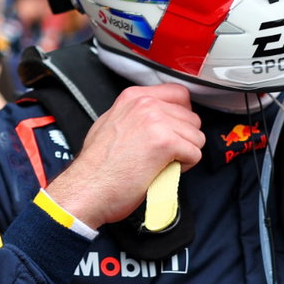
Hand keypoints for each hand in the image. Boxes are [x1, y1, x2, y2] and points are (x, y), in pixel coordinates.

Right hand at [45, 83, 204, 229]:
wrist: (87, 188)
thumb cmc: (96, 166)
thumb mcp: (110, 124)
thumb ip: (135, 115)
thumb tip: (158, 118)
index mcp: (134, 97)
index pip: (179, 94)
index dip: (182, 116)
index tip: (174, 131)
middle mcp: (146, 103)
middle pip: (191, 117)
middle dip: (184, 138)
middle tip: (164, 155)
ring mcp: (156, 121)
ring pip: (196, 136)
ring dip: (185, 154)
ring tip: (161, 163)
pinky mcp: (165, 143)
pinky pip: (195, 153)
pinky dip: (184, 166)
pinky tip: (163, 170)